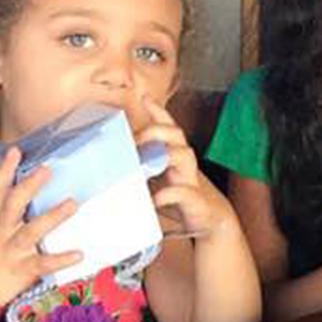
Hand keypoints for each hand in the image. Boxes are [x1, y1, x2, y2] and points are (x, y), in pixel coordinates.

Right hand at [0, 149, 81, 313]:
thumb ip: (5, 219)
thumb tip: (26, 204)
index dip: (6, 169)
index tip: (16, 150)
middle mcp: (2, 232)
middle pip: (14, 204)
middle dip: (29, 185)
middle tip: (47, 169)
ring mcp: (11, 250)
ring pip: (31, 230)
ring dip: (53, 216)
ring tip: (72, 203)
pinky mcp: (21, 269)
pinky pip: (43, 263)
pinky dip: (61, 259)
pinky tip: (78, 254)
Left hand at [133, 100, 234, 238]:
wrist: (208, 222)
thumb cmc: (178, 198)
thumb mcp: (158, 180)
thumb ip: (142, 169)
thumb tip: (113, 162)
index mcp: (174, 154)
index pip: (168, 127)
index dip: (158, 111)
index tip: (145, 99)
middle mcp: (184, 162)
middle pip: (176, 134)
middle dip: (155, 131)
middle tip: (135, 141)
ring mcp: (190, 179)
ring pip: (185, 155)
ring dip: (164, 155)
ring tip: (143, 164)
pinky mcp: (194, 199)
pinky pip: (183, 192)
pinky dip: (168, 194)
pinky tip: (154, 198)